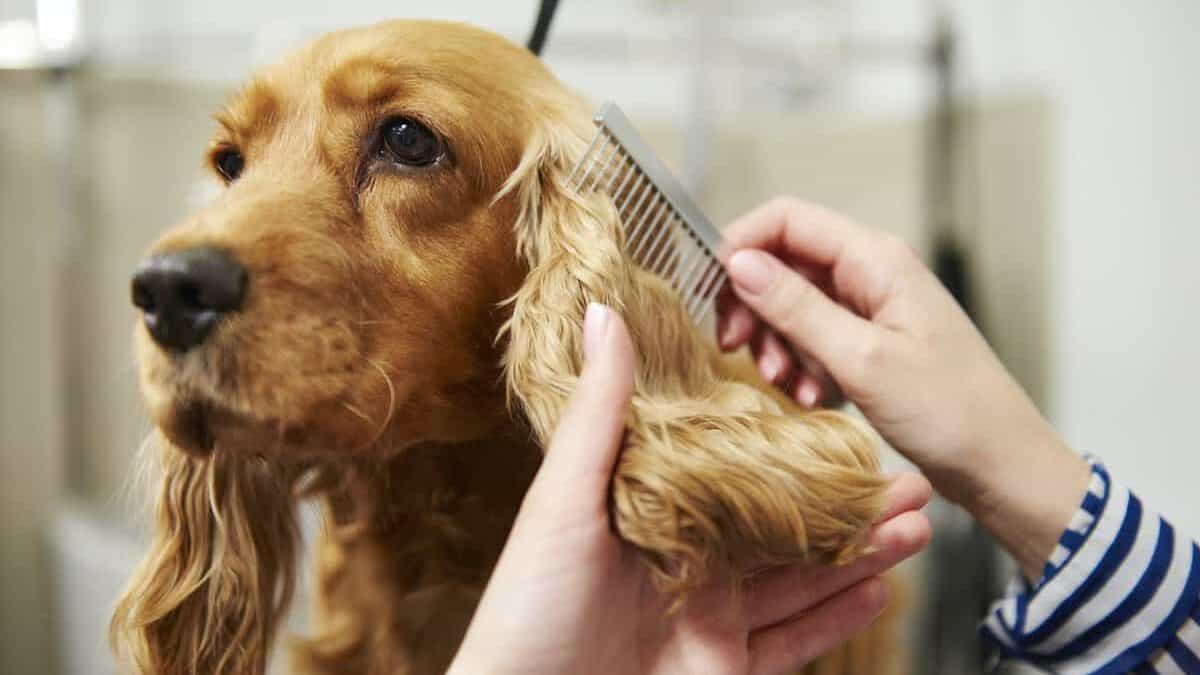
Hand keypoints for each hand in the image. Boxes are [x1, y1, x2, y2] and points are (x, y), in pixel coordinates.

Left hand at [448, 302, 931, 674]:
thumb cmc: (528, 605)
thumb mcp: (562, 500)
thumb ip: (599, 413)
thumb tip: (602, 315)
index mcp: (652, 514)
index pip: (737, 473)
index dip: (791, 451)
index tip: (843, 426)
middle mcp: (688, 565)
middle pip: (783, 529)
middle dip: (847, 505)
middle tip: (905, 480)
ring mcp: (710, 621)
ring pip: (801, 582)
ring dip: (859, 554)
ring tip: (916, 525)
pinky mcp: (724, 672)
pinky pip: (793, 643)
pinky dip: (837, 618)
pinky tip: (877, 587)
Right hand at [716, 197, 1089, 578]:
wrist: (1002, 465)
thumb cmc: (950, 411)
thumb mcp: (861, 359)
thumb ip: (796, 307)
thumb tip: (739, 263)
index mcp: (876, 260)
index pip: (787, 219)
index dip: (741, 245)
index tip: (712, 292)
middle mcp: (872, 274)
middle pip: (785, 264)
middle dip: (754, 305)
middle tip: (735, 349)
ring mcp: (872, 310)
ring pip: (795, 306)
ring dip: (778, 344)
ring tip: (787, 385)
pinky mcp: (872, 345)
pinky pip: (816, 340)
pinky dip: (803, 366)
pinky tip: (813, 398)